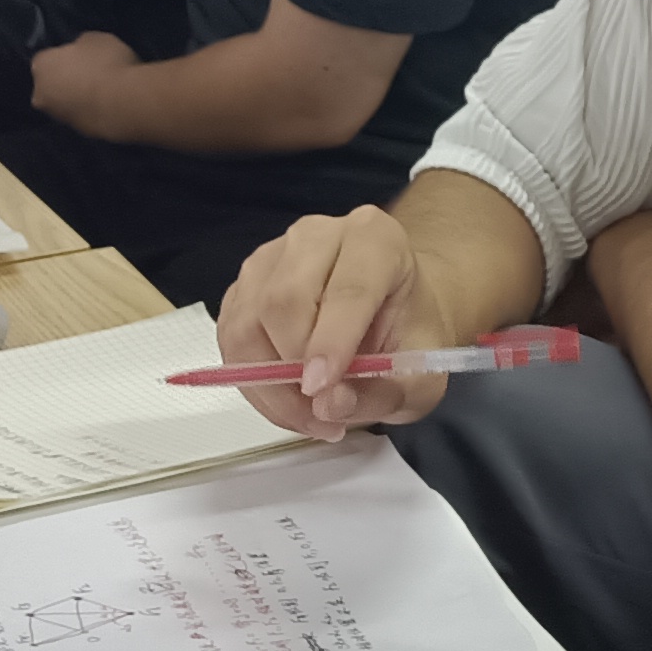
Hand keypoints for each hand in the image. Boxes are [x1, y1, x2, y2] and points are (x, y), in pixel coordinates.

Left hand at [28, 30, 140, 138]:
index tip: (80, 56)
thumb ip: (80, 45)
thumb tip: (79, 52)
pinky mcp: (78, 132)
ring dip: (78, 97)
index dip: (63, 56)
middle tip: (90, 74)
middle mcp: (40, 94)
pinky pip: (82, 116)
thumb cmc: (105, 62)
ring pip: (65, 103)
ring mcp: (58, 117)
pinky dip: (91, 111)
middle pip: (50, 84)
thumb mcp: (95, 39)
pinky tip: (110, 105)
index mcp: (40, 65)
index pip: (45, 58)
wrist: (122, 103)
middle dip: (65, 80)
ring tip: (104, 91)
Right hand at [215, 207, 459, 439]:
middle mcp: (317, 235)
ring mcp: (271, 256)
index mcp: (376, 239)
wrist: (392, 313)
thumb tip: (327, 406)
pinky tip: (286, 399)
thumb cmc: (409, 336)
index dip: (331, 342)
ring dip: (269, 383)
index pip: (348, 288)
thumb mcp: (420, 378)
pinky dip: (253, 381)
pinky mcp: (243, 286)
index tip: (322, 389)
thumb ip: (381, 393)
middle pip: (284, 300)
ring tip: (308, 415)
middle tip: (320, 413)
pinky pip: (231, 338)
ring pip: (248, 322)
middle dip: (293, 368)